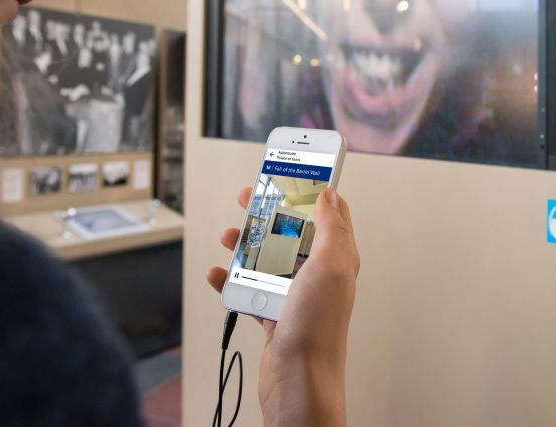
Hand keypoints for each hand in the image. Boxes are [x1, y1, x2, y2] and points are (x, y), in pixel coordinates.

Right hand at [207, 186, 359, 426]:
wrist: (298, 382)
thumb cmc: (317, 329)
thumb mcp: (330, 267)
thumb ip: (331, 228)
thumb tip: (330, 194)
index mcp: (337, 258)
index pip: (328, 212)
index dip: (310, 189)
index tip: (289, 172)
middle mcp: (318, 273)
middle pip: (292, 231)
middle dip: (268, 213)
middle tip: (248, 197)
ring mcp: (295, 293)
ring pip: (268, 257)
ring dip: (245, 244)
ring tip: (228, 237)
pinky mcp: (275, 313)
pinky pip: (250, 287)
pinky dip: (231, 279)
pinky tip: (218, 274)